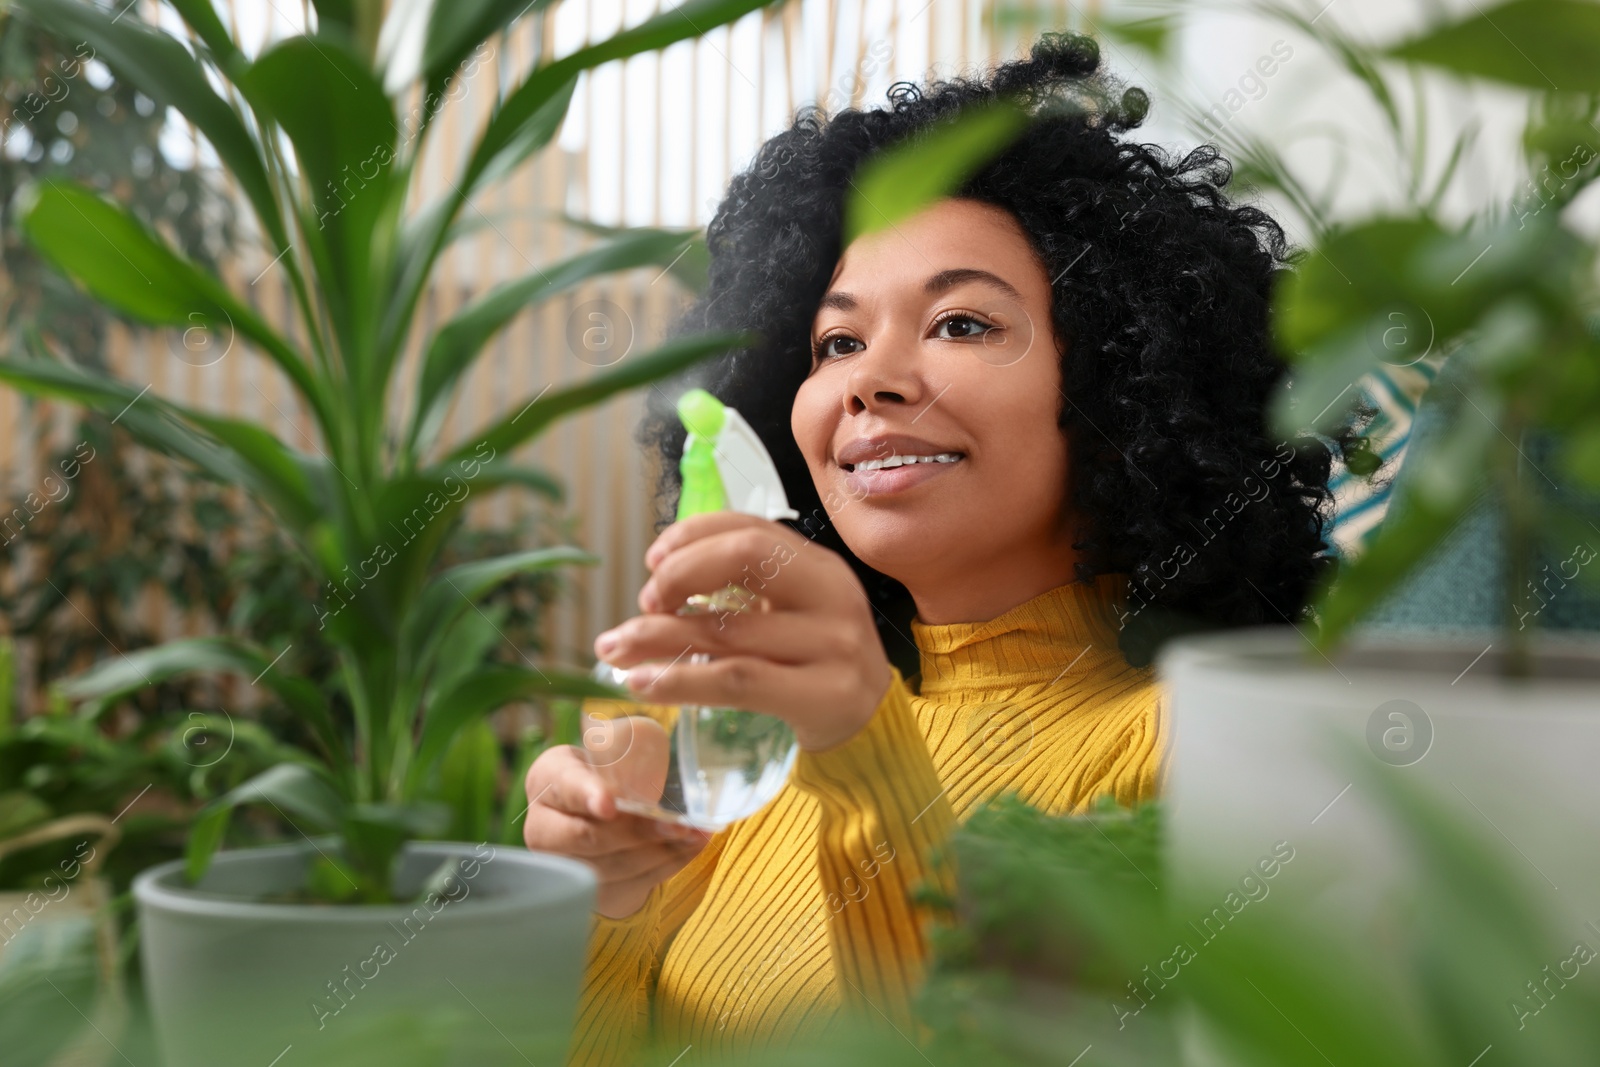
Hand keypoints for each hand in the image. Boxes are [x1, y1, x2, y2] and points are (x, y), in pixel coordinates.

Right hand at [522, 744, 711, 918]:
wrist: (598, 815)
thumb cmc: (606, 775)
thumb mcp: (607, 754)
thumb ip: (622, 750)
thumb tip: (654, 743)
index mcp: (548, 780)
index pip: (565, 787)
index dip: (586, 796)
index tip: (609, 805)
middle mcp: (543, 828)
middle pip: (588, 836)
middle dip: (637, 832)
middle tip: (677, 824)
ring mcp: (564, 865)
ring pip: (613, 866)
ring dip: (660, 852)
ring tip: (693, 833)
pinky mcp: (590, 892)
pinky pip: (631, 884)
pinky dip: (667, 865)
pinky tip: (689, 847)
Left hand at [593, 512, 893, 751]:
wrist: (872, 727)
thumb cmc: (815, 665)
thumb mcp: (790, 616)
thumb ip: (740, 594)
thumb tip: (653, 592)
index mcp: (820, 566)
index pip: (751, 526)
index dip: (694, 535)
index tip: (652, 560)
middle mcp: (833, 594)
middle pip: (746, 557)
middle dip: (681, 573)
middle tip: (643, 602)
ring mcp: (834, 644)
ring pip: (730, 630)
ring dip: (658, 637)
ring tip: (614, 649)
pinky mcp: (824, 694)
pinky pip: (737, 681)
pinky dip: (681, 680)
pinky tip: (644, 683)